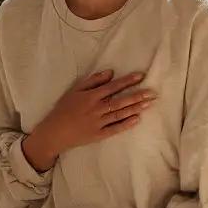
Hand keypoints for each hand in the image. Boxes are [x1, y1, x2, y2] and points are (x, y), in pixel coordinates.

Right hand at [23, 70, 154, 170]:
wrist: (54, 132)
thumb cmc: (64, 109)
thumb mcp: (75, 90)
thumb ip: (93, 81)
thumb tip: (110, 72)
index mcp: (90, 96)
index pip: (112, 87)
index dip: (127, 81)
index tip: (140, 76)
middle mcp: (96, 109)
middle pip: (120, 101)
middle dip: (137, 96)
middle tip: (152, 92)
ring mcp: (98, 123)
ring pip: (120, 114)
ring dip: (135, 108)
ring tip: (149, 103)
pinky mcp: (98, 135)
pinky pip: (115, 129)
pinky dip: (126, 124)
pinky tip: (137, 119)